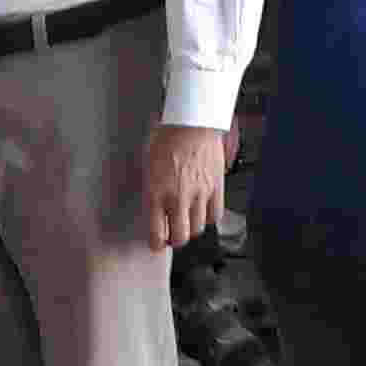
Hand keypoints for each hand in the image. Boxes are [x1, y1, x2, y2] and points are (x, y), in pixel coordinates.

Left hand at [143, 124, 228, 250]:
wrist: (193, 121)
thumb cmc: (167, 137)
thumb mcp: (148, 164)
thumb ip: (151, 189)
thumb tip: (154, 209)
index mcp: (156, 193)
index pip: (156, 234)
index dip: (156, 245)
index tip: (156, 245)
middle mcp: (178, 197)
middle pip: (181, 237)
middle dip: (175, 240)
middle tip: (172, 234)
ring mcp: (200, 194)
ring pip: (198, 228)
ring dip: (191, 228)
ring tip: (187, 220)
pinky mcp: (217, 187)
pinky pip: (215, 215)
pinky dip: (209, 217)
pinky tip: (203, 210)